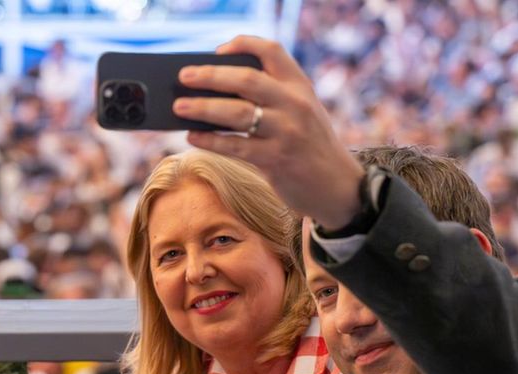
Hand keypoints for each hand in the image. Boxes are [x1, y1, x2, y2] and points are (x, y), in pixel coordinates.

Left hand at [171, 36, 365, 230]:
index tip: (219, 50)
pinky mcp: (276, 160)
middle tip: (184, 76)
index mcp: (301, 86)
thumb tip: (216, 91)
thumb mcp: (302, 110)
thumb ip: (273, 96)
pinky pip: (234, 146)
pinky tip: (193, 136)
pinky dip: (210, 140)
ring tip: (180, 107)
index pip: (272, 51)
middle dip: (210, 76)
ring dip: (203, 108)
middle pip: (246, 80)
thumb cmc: (309, 144)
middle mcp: (295, 104)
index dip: (243, 45)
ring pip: (236, 113)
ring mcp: (286, 132)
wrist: (337, 185)